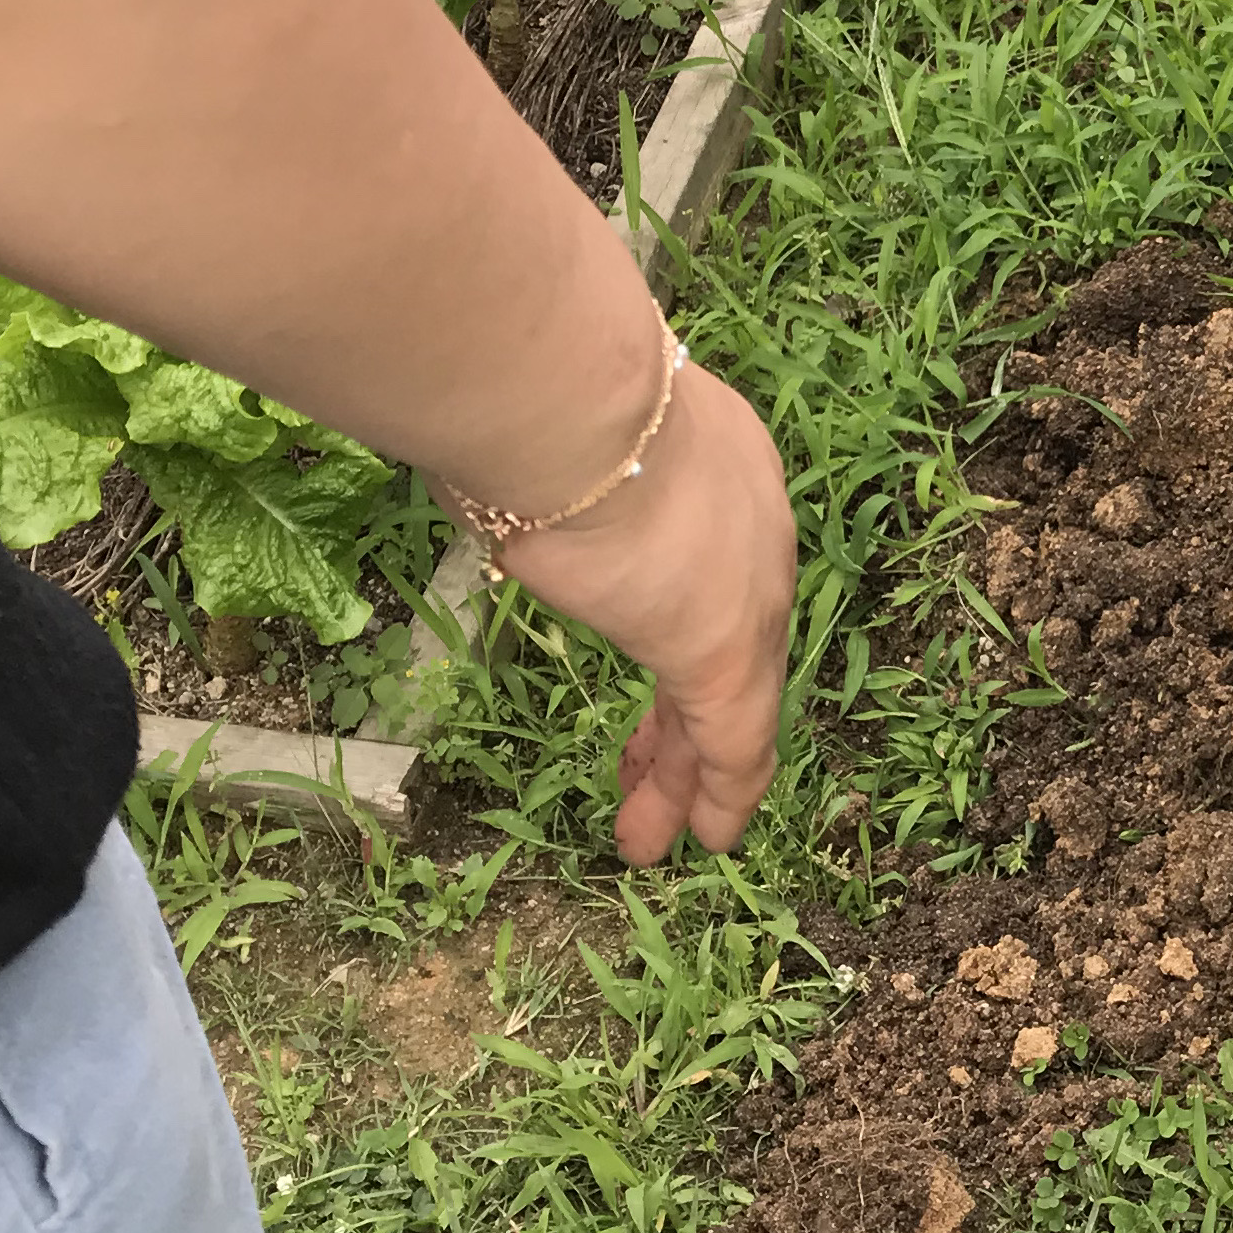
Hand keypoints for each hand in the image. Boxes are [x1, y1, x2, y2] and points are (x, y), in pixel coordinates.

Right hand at [475, 366, 798, 864]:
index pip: (709, 566)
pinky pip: (735, 739)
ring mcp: (749, 589)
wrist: (567, 396)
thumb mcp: (546, 430)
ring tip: (656, 836)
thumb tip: (477, 439)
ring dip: (688, 775)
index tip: (652, 660)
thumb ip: (536, 457)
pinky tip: (707, 836)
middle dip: (684, 719)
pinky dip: (723, 791)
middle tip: (655, 773)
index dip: (678, 624)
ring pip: (732, 702)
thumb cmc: (532, 396)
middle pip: (728, 643)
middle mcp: (754, 525)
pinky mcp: (725, 649)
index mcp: (715, 462)